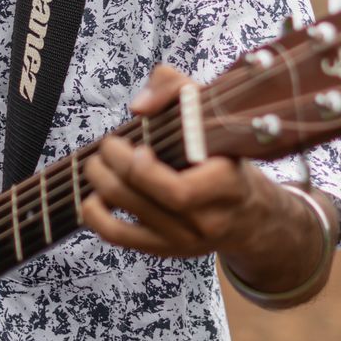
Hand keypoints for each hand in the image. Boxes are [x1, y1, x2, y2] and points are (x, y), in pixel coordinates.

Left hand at [82, 63, 272, 261]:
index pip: (179, 192)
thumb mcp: (212, 110)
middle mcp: (206, 221)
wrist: (248, 213)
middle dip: (114, 171)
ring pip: (126, 226)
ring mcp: (183, 242)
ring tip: (95, 165)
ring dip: (100, 190)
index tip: (136, 144)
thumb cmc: (224, 153)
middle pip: (146, 203)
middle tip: (106, 147)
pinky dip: (97, 217)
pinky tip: (92, 195)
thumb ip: (175, 89)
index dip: (146, 172)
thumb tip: (139, 108)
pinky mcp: (165, 251)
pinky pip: (121, 240)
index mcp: (225, 186)